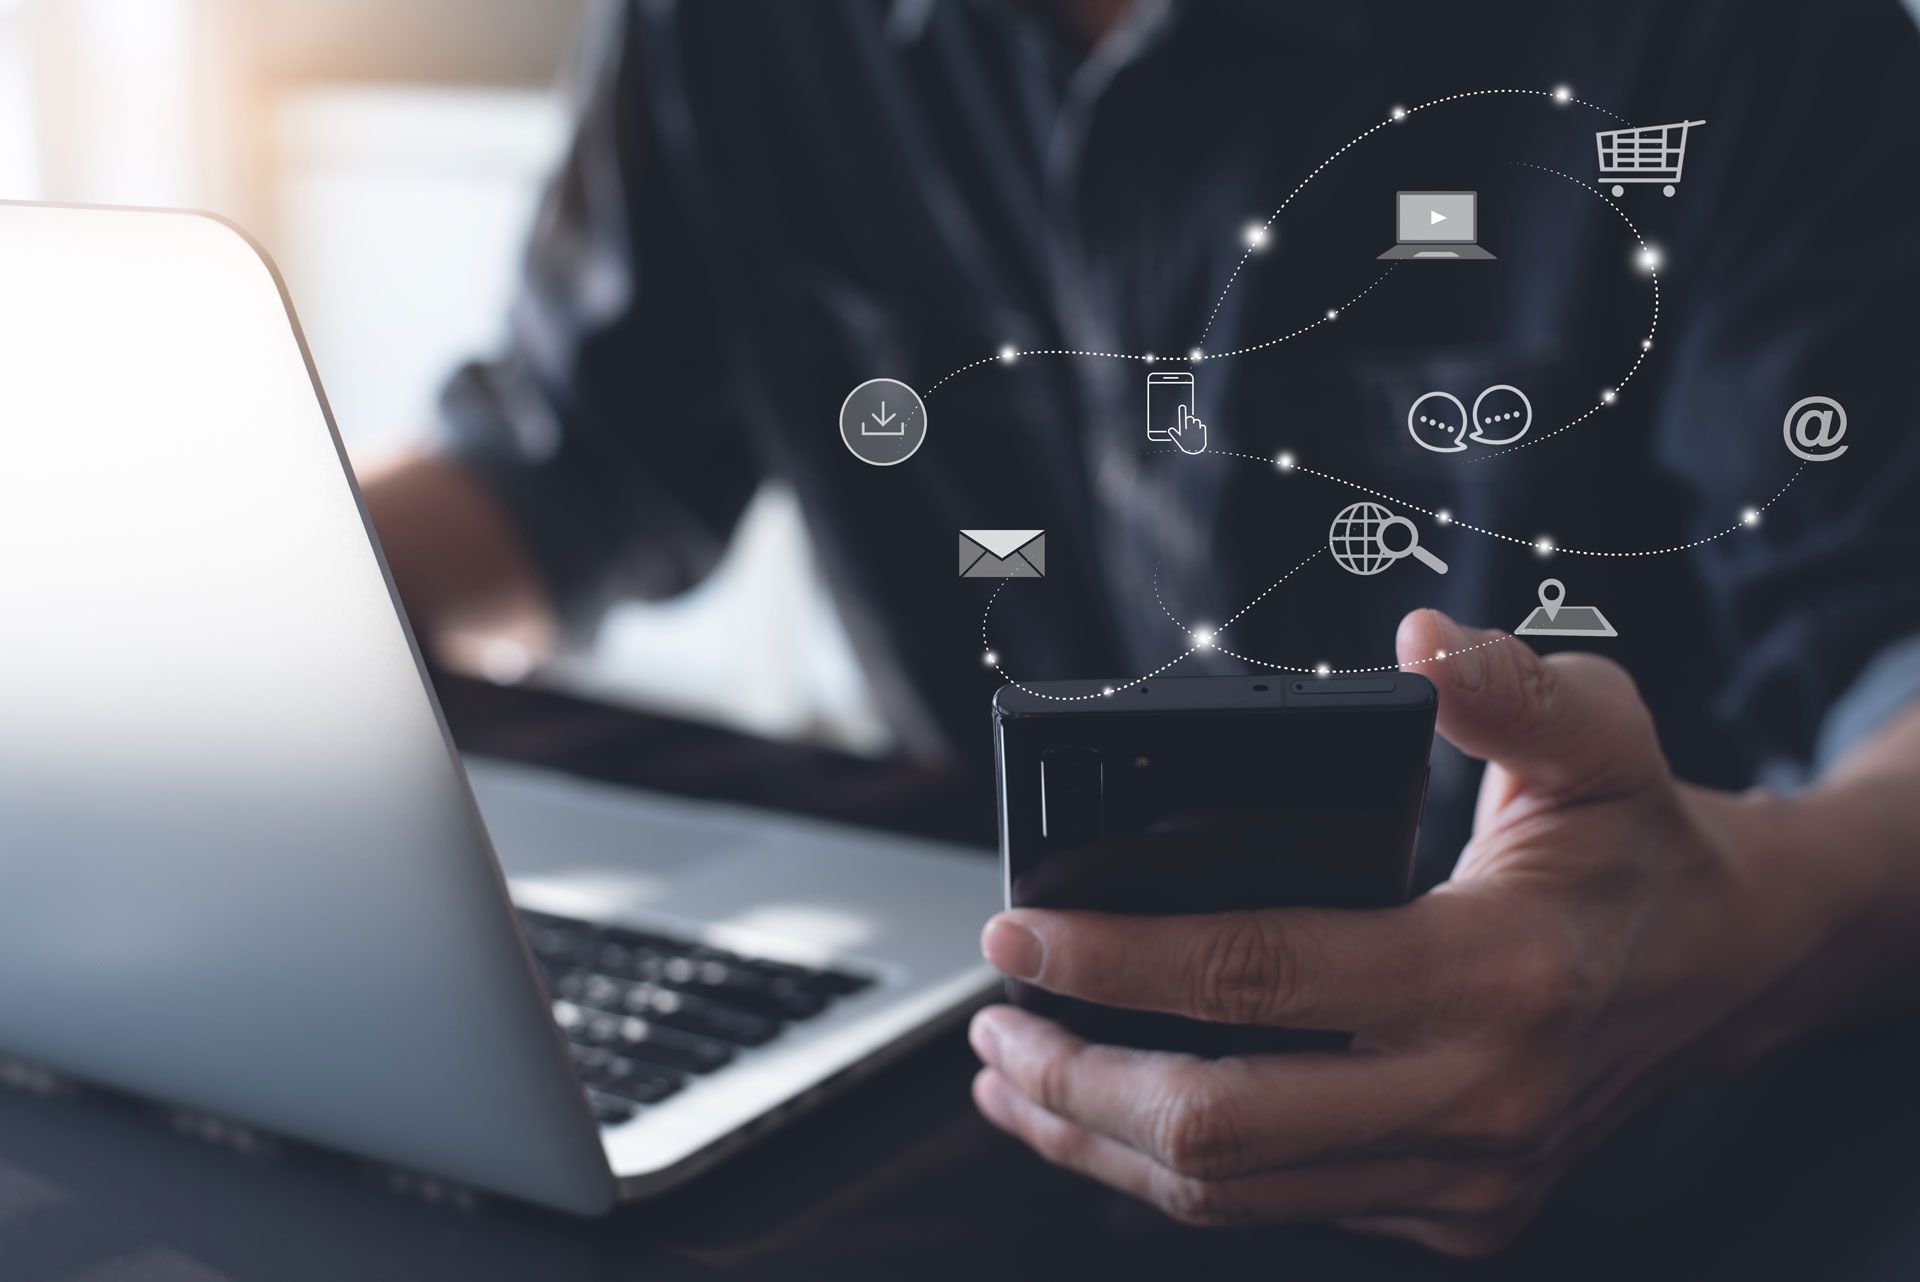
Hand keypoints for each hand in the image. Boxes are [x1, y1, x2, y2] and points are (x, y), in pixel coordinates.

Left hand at [970, 610, 1826, 1255]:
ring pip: (1234, 1195)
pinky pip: (1282, 1209)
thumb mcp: (1601, 738)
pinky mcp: (1453, 1211)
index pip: (1259, 976)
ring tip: (1016, 1080)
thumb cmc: (1643, 846)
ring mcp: (1463, 1176)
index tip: (1016, 930)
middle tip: (993, 1027)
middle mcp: (1476, 1099)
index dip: (1116, 957)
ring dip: (1100, 1141)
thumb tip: (1412, 641)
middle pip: (1220, 1123)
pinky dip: (1179, 1170)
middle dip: (1075, 1082)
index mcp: (1495, 975)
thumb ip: (1506, 687)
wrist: (1735, 967)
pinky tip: (1117, 1120)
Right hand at [1170, 405, 1207, 454]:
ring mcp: (1196, 430)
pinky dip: (1201, 429)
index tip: (1182, 406)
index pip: (1181, 419)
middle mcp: (1189, 429)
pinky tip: (1199, 433)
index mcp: (1183, 431)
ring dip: (1195, 424)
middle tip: (1189, 425)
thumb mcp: (1179, 441)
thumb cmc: (1186, 446)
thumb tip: (1170, 429)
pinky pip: (1202, 426)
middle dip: (1189, 421)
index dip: (1181, 412)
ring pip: (1196, 422)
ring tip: (1194, 430)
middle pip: (1190, 419)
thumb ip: (1175, 434)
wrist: (1196, 452)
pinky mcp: (1202, 432)